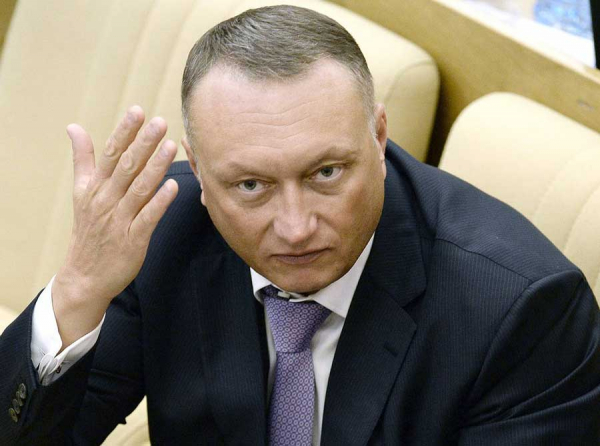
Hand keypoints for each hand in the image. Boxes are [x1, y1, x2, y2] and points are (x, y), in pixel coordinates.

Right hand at [52, 106, 178, 347]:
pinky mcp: (133, 240)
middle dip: (143, 143)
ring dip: (155, 167)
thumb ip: (83, 159)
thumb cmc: (88, 230)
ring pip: (139, 189)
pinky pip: (148, 218)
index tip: (137, 111)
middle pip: (127, 167)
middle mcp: (106, 200)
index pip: (110, 154)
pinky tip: (173, 186)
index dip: (124, 132)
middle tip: (160, 122)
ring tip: (171, 146)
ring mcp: (119, 221)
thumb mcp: (81, 192)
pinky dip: (159, 202)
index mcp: (94, 187)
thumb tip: (74, 126)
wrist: (85, 276)